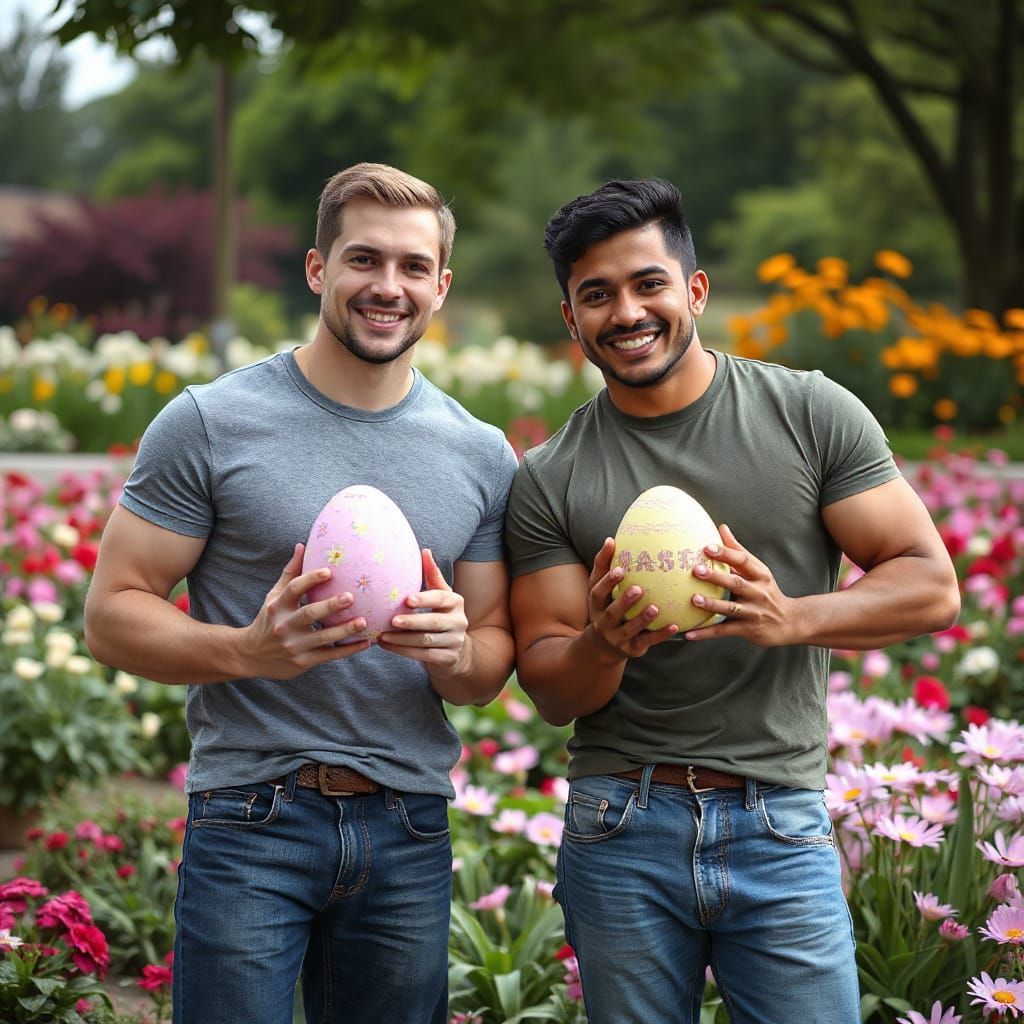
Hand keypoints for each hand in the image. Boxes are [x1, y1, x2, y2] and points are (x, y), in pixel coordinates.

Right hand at [240, 543, 369, 677]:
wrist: (251, 656)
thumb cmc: (269, 619)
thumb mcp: (274, 596)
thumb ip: (290, 573)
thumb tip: (302, 545)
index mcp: (278, 606)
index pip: (293, 589)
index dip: (310, 579)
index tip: (328, 571)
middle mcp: (284, 625)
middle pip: (309, 614)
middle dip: (330, 606)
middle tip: (350, 597)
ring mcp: (294, 645)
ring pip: (322, 638)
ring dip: (344, 630)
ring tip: (363, 621)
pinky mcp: (302, 662)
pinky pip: (329, 655)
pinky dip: (348, 650)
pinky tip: (365, 643)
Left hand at [378, 549, 468, 674]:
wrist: (457, 651)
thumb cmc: (442, 615)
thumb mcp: (441, 596)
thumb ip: (432, 575)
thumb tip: (424, 551)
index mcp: (456, 602)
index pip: (441, 598)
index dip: (424, 599)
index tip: (406, 599)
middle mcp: (459, 621)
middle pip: (434, 622)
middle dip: (412, 622)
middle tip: (392, 620)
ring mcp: (454, 642)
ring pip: (426, 641)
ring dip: (402, 639)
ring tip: (382, 635)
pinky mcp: (447, 659)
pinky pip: (423, 656)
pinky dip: (403, 651)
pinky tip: (386, 645)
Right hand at [586, 537, 677, 659]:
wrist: (604, 645)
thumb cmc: (606, 606)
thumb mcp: (599, 588)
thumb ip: (604, 565)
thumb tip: (610, 539)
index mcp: (596, 605)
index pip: (598, 593)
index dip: (608, 582)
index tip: (620, 569)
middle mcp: (603, 623)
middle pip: (612, 613)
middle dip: (624, 602)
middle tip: (639, 589)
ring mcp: (617, 638)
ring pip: (630, 630)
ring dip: (642, 620)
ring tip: (655, 608)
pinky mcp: (632, 649)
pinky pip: (647, 642)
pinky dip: (660, 635)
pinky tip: (674, 626)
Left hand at [684, 524, 795, 645]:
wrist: (790, 621)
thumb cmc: (766, 591)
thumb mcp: (757, 570)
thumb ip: (738, 551)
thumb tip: (722, 528)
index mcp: (760, 575)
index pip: (743, 561)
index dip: (725, 553)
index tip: (707, 547)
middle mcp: (758, 592)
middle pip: (736, 582)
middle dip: (716, 577)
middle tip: (696, 570)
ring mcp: (753, 612)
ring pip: (731, 608)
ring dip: (712, 604)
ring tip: (694, 599)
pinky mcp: (748, 629)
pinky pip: (725, 631)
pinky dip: (707, 633)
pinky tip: (690, 634)